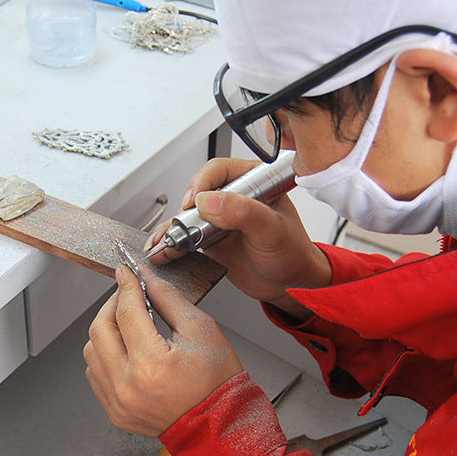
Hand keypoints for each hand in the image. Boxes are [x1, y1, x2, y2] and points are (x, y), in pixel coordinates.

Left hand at [84, 265, 242, 436]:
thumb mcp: (201, 329)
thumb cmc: (217, 382)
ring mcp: (118, 402)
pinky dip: (105, 355)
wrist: (220, 426)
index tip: (126, 273)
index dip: (126, 286)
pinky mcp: (115, 412)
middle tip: (127, 295)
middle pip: (100, 329)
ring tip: (128, 324)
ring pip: (92, 351)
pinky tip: (126, 349)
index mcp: (151, 364)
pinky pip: (96, 374)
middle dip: (112, 305)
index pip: (126, 312)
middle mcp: (128, 386)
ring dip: (106, 331)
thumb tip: (146, 278)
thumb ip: (168, 298)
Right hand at [146, 157, 331, 318]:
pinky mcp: (209, 238)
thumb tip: (209, 202)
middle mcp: (233, 196)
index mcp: (252, 181)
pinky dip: (173, 244)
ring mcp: (219, 217)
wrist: (290, 284)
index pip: (218, 171)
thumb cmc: (292, 253)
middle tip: (181, 228)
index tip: (194, 203)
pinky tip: (164, 251)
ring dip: (172, 229)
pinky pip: (185, 236)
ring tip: (164, 242)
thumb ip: (243, 212)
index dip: (202, 184)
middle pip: (196, 193)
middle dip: (183, 211)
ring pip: (186, 215)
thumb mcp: (271, 230)